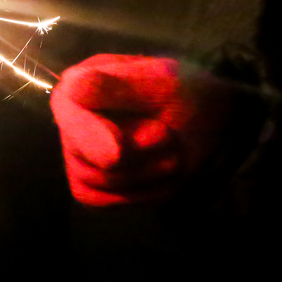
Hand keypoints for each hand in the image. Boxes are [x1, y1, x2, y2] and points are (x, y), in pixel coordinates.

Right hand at [50, 54, 232, 204]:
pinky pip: (100, 200)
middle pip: (83, 155)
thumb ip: (118, 88)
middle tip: (170, 137)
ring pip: (94, 181)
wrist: (214, 128)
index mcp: (83, 80)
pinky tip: (161, 178)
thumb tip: (72, 88)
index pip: (67, 110)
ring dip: (147, 174)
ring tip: (173, 154)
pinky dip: (140, 194)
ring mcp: (78, 152)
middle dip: (137, 155)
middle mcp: (72, 116)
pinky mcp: (90, 183)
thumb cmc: (191, 96)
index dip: (89, 135)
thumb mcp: (166, 85)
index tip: (117, 153)